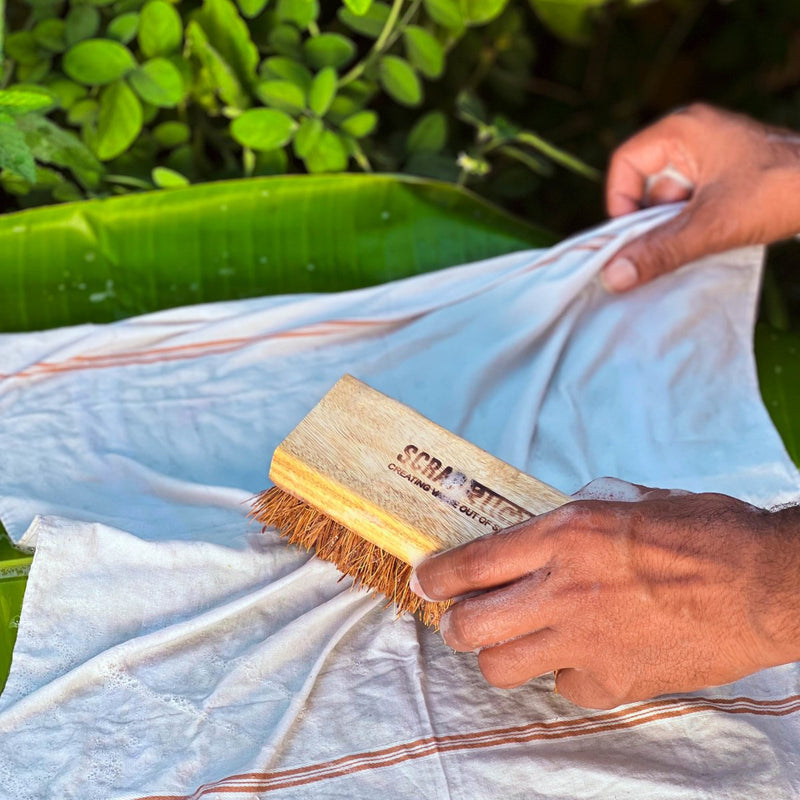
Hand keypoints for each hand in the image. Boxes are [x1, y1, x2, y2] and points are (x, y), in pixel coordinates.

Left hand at [410, 481, 799, 708]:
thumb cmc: (702, 531)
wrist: (763, 582)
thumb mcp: (624, 503)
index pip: (473, 562)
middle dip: (455, 625)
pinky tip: (584, 657)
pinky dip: (565, 675)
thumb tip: (538, 532)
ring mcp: (586, 641)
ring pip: (500, 668)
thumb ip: (572, 521)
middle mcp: (563, 588)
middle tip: (461, 621)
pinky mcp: (615, 682)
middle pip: (471, 625)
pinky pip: (563, 688)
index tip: (424, 581)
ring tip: (513, 642)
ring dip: (497, 655)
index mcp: (563, 534)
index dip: (437, 576)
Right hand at [602, 103, 799, 291]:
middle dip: (651, 221)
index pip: (625, 164)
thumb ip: (661, 250)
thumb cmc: (783, 189)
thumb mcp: (713, 225)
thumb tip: (614, 276)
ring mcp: (713, 157)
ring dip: (674, 228)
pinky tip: (707, 242)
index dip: (620, 203)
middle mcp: (694, 137)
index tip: (631, 237)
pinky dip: (693, 227)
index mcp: (684, 130)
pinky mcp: (728, 177)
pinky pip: (692, 204)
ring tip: (695, 244)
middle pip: (645, 185)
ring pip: (670, 200)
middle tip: (664, 247)